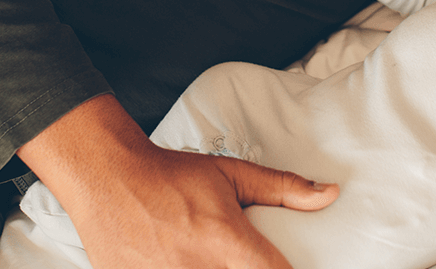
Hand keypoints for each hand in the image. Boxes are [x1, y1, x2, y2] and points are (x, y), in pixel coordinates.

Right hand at [18, 95, 338, 268]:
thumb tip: (328, 194)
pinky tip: (182, 262)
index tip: (282, 267)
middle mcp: (197, 268)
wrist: (107, 176)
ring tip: (205, 257)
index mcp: (225, 242)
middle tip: (235, 258)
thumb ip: (282, 188)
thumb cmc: (170, 176)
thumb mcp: (230, 175)